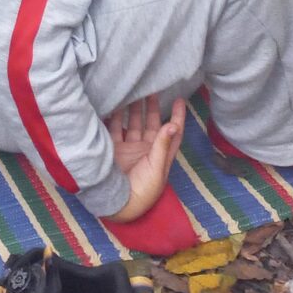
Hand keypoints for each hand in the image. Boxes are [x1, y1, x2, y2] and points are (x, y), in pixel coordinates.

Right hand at [102, 95, 187, 224]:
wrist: (119, 203)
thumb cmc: (144, 188)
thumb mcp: (156, 166)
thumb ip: (163, 145)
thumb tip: (173, 125)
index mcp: (162, 154)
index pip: (173, 132)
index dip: (177, 116)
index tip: (179, 100)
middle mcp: (147, 149)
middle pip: (152, 124)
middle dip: (152, 107)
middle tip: (151, 88)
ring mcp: (130, 149)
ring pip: (133, 124)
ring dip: (133, 109)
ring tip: (132, 91)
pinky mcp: (115, 150)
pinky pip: (115, 129)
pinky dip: (114, 117)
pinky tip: (113, 105)